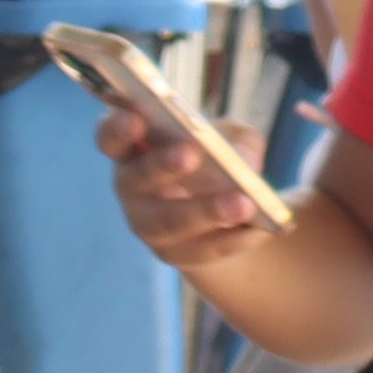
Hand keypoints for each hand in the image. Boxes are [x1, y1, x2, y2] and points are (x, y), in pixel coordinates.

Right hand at [98, 102, 284, 273]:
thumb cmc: (218, 162)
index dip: (118, 128)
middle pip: (137, 178)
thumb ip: (238, 140)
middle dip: (162, 165)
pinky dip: (231, 239)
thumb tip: (243, 160)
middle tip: (190, 153)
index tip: (135, 119)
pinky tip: (259, 229)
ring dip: (205, 211)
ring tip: (245, 204)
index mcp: (137, 148)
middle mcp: (132, 187)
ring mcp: (147, 224)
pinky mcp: (171, 253)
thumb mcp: (233, 138)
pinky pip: (198, 249)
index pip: (112, 136)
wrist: (226, 213)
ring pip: (168, 221)